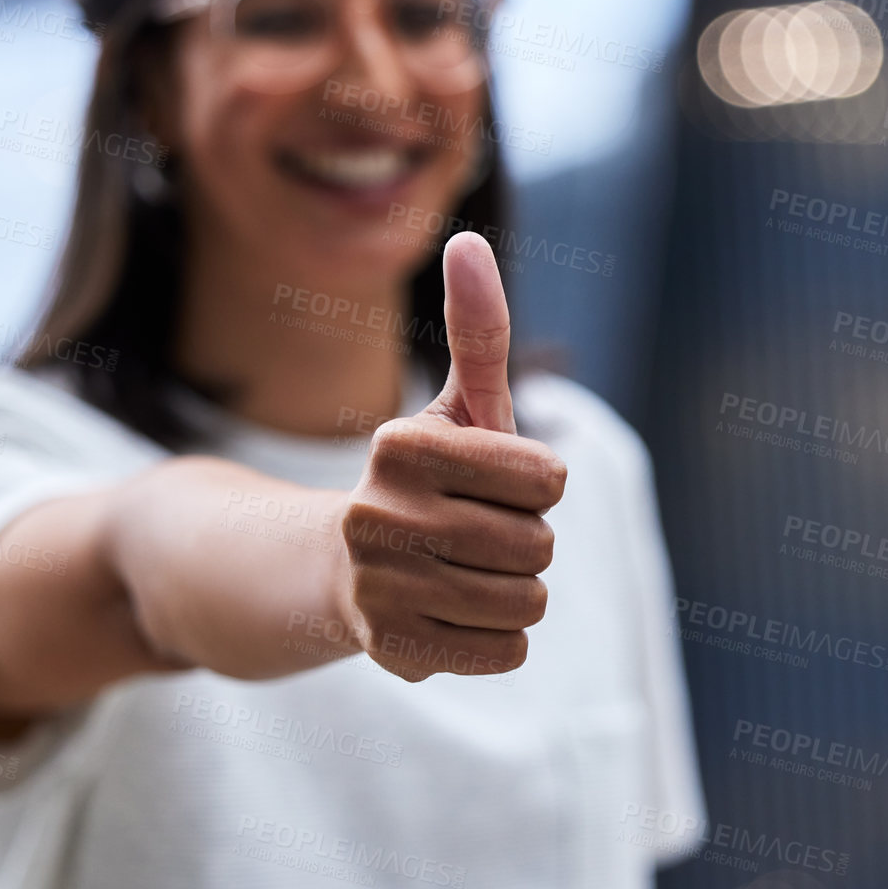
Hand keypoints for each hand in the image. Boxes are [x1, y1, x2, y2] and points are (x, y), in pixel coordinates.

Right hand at [331, 232, 567, 681]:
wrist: (340, 572)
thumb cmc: (425, 481)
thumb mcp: (458, 408)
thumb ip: (478, 331)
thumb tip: (466, 237)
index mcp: (399, 445)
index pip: (547, 478)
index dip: (537, 484)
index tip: (493, 484)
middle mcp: (376, 514)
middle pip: (539, 544)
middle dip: (527, 542)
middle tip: (476, 535)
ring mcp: (379, 587)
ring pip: (528, 602)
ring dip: (515, 592)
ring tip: (465, 575)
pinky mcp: (391, 649)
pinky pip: (508, 651)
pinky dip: (497, 638)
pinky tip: (452, 614)